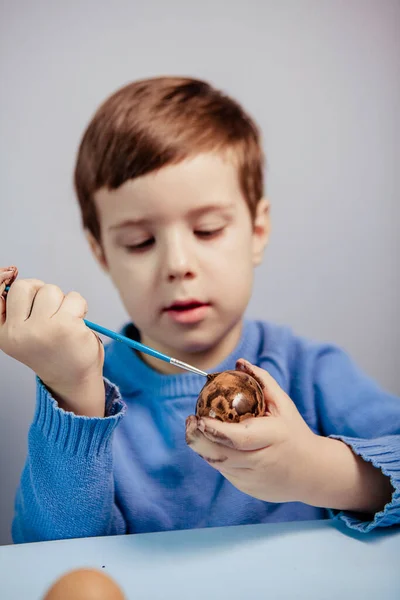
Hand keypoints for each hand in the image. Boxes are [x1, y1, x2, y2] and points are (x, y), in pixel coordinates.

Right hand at [0, 269, 104, 416]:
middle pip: (26, 286)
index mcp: (3, 333)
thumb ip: (17, 306)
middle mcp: (18, 333)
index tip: (11, 272)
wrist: (72, 380)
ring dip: (62, 301)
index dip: (2, 279)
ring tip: (63, 322)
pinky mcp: (67, 327)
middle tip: (49, 312)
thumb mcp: (23, 330)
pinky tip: (77, 326)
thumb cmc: (50, 349)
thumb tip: (10, 271)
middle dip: (40, 292)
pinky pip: (74, 298)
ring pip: (51, 290)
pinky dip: (80, 307)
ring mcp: (42, 330)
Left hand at [186, 359, 318, 503]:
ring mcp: (253, 479)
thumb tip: (240, 362)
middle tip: (189, 421)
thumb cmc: (294, 432)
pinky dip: (216, 457)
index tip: (197, 418)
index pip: (238, 438)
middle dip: (198, 439)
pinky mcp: (247, 489)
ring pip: (218, 464)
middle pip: (220, 455)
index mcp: (272, 438)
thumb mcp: (283, 405)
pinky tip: (215, 444)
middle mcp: (261, 462)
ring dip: (204, 447)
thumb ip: (262, 382)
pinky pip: (224, 471)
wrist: (312, 473)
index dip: (214, 430)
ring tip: (197, 429)